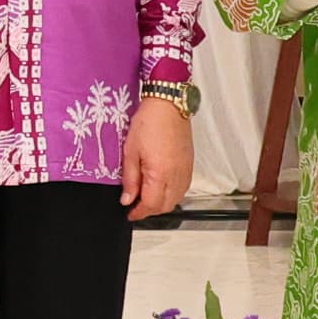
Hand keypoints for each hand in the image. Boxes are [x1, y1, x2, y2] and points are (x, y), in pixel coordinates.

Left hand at [120, 96, 191, 219]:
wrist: (168, 105)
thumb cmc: (148, 123)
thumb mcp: (131, 151)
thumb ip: (130, 179)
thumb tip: (127, 199)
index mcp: (160, 174)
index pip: (151, 204)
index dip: (139, 213)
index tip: (130, 213)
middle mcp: (176, 176)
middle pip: (165, 206)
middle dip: (150, 211)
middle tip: (136, 207)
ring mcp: (185, 171)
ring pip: (176, 199)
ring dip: (162, 204)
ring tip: (147, 198)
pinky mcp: (190, 165)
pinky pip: (183, 188)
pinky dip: (172, 194)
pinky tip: (162, 188)